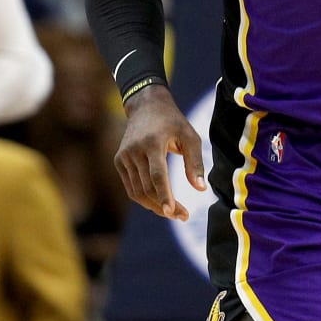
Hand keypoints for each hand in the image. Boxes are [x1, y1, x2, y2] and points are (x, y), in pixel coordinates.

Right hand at [114, 86, 205, 221]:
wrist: (146, 105)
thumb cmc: (172, 121)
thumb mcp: (190, 136)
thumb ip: (195, 162)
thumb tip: (201, 189)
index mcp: (152, 142)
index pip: (157, 175)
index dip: (165, 196)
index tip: (173, 213)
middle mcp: (134, 150)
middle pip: (148, 187)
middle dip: (164, 206)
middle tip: (183, 216)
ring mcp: (123, 156)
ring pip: (137, 191)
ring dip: (154, 206)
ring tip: (173, 213)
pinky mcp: (119, 160)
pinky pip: (131, 187)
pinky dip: (144, 198)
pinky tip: (159, 203)